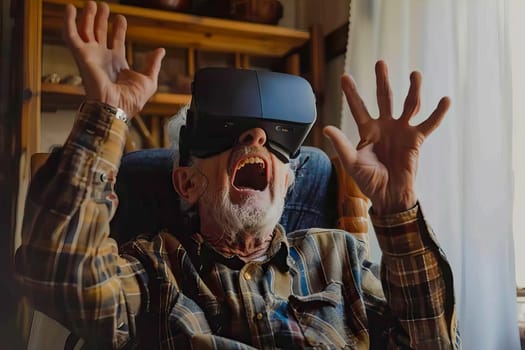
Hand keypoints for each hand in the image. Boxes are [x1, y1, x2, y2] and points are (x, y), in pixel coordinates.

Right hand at [63, 1, 164, 116]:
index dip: (118, 29)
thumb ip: (153, 64)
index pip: (116, 41)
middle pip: (99, 33)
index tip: (121, 18)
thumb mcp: (149, 80)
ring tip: (92, 3)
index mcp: (117, 64)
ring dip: (88, 17)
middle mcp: (103, 58)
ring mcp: (91, 56)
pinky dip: (68, 22)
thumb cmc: (131, 100)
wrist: (115, 107)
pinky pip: (71, 36)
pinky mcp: (81, 55)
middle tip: (103, 5)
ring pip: (86, 31)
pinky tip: (69, 9)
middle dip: (101, 19)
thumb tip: (160, 50)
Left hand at [324, 60, 449, 214]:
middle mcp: (385, 126)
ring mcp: (401, 131)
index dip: (352, 93)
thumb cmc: (368, 181)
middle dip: (382, 81)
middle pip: (384, 98)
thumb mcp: (352, 163)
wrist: (389, 196)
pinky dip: (438, 113)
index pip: (358, 108)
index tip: (344, 76)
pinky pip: (429, 124)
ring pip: (408, 105)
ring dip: (413, 90)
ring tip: (415, 74)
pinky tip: (445, 100)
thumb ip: (341, 144)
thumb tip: (326, 127)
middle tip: (380, 63)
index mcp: (367, 131)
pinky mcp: (416, 139)